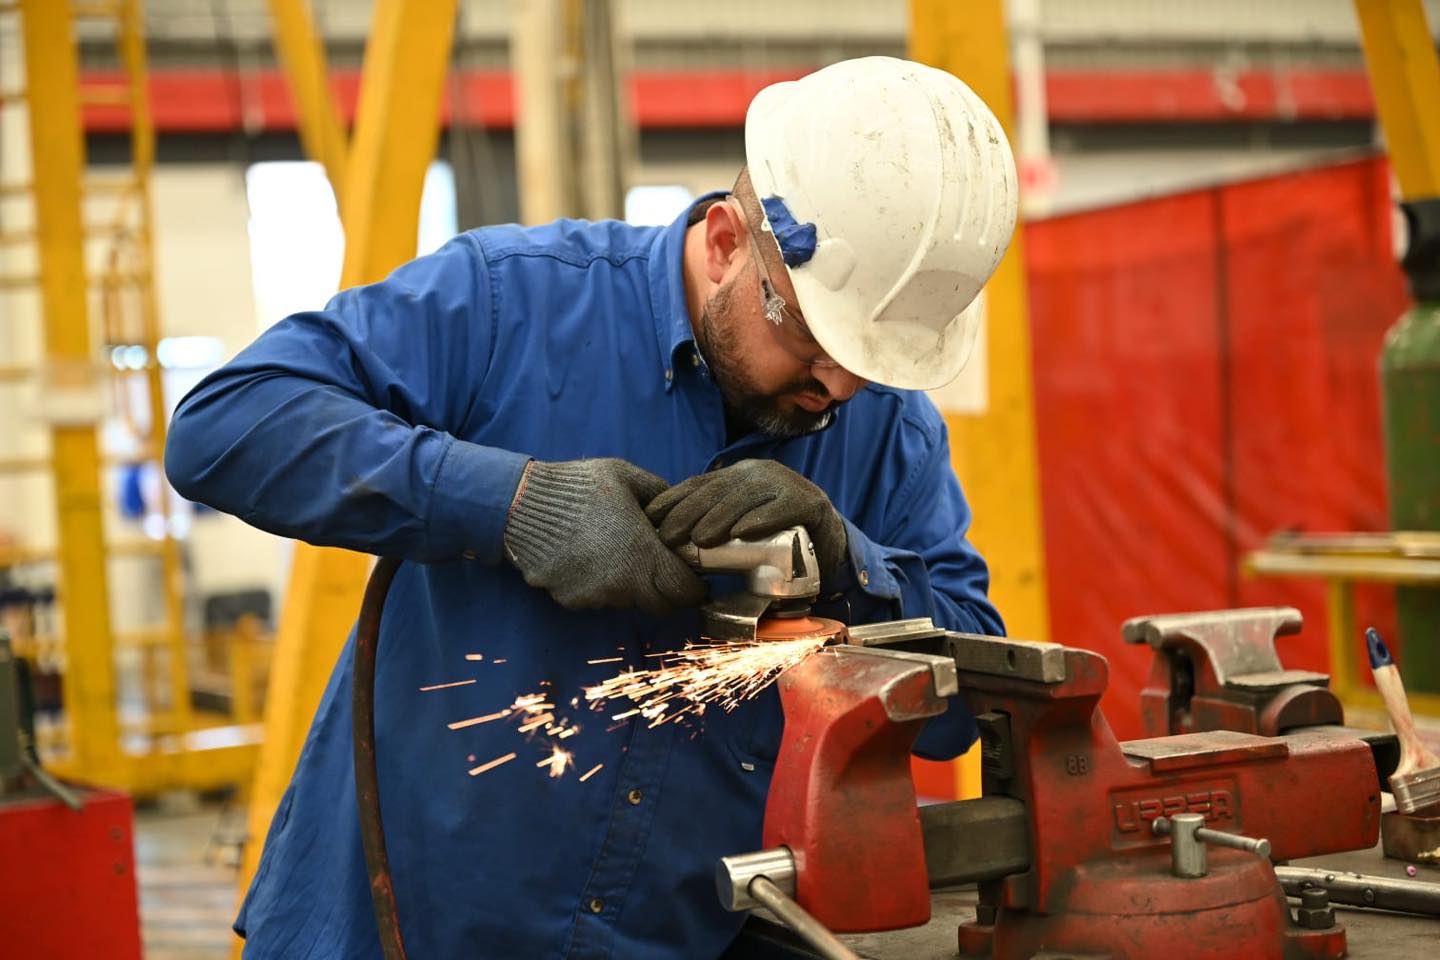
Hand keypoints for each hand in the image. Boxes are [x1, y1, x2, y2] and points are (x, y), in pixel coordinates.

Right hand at [503, 458, 706, 615]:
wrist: (522, 504)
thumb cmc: (580, 486)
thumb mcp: (628, 477)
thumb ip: (661, 495)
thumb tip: (680, 513)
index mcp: (643, 555)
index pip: (685, 592)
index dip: (695, 588)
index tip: (696, 578)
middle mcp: (622, 584)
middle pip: (660, 606)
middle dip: (667, 592)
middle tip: (662, 569)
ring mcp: (594, 596)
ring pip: (627, 602)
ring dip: (631, 587)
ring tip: (617, 554)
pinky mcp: (570, 600)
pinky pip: (597, 599)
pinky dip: (601, 586)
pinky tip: (589, 558)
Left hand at [645, 459, 847, 579]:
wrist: (827, 539)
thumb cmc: (775, 534)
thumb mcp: (739, 522)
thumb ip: (712, 521)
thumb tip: (668, 537)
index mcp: (739, 475)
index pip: (700, 484)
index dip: (674, 500)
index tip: (651, 519)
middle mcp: (761, 473)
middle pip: (719, 490)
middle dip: (689, 512)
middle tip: (669, 537)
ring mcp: (787, 484)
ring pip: (747, 497)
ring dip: (721, 518)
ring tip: (701, 539)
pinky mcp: (809, 503)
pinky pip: (783, 508)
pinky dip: (763, 520)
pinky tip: (744, 533)